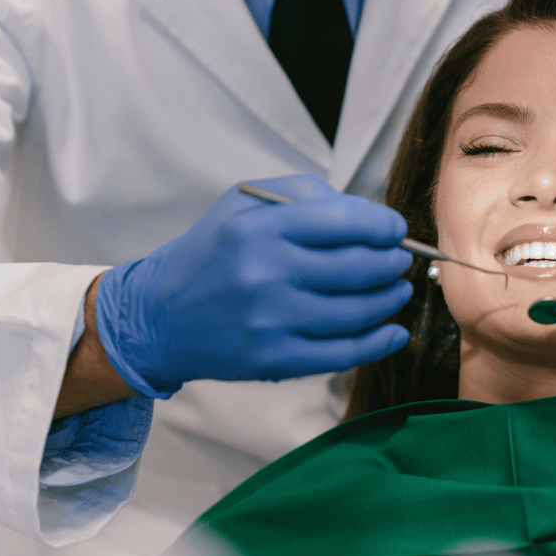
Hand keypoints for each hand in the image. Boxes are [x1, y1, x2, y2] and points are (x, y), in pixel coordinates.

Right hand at [94, 174, 412, 395]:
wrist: (158, 317)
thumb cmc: (210, 255)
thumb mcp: (241, 205)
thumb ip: (304, 195)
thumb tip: (368, 215)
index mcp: (259, 229)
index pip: (346, 222)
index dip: (384, 226)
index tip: (394, 230)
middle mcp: (265, 274)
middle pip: (361, 267)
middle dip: (392, 263)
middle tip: (397, 262)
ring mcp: (270, 321)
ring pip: (360, 311)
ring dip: (390, 300)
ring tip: (394, 291)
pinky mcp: (273, 360)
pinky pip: (345, 353)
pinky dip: (380, 342)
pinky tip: (392, 331)